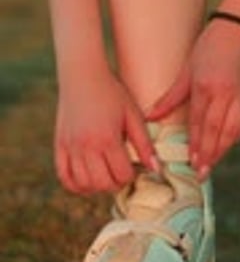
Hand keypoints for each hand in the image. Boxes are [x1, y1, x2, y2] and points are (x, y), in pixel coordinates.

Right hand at [54, 68, 159, 193]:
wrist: (82, 75)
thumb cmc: (112, 94)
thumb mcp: (133, 116)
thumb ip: (145, 144)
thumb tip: (156, 169)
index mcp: (108, 139)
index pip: (122, 175)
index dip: (132, 175)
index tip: (133, 165)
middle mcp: (87, 146)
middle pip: (103, 184)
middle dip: (116, 183)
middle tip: (120, 172)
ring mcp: (70, 147)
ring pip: (84, 184)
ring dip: (97, 186)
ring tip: (105, 175)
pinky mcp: (59, 145)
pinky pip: (64, 177)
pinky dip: (76, 184)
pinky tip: (87, 179)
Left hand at [146, 20, 239, 178]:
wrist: (238, 31)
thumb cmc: (208, 49)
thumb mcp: (186, 71)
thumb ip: (170, 98)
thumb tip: (150, 117)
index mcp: (207, 85)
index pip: (201, 121)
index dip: (197, 144)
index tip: (192, 162)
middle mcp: (227, 93)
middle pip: (218, 131)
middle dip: (209, 154)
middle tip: (201, 172)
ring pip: (233, 131)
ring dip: (222, 150)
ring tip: (211, 164)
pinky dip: (235, 138)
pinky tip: (225, 147)